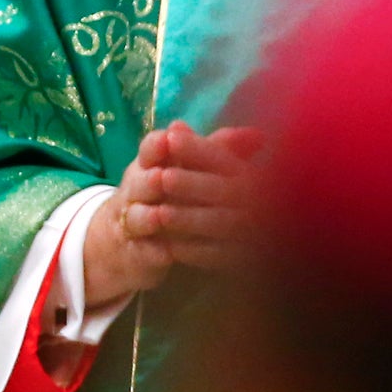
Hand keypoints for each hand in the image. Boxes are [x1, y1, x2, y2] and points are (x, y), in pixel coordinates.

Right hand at [76, 122, 263, 307]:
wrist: (131, 240)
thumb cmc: (169, 197)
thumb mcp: (189, 170)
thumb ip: (218, 151)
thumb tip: (259, 135)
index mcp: (151, 164)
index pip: (150, 148)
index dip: (158, 144)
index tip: (170, 138)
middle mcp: (138, 190)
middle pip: (140, 181)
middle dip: (150, 180)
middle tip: (162, 178)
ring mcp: (134, 220)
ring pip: (136, 216)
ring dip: (146, 216)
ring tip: (159, 217)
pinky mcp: (137, 250)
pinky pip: (142, 250)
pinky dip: (153, 252)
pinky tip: (166, 255)